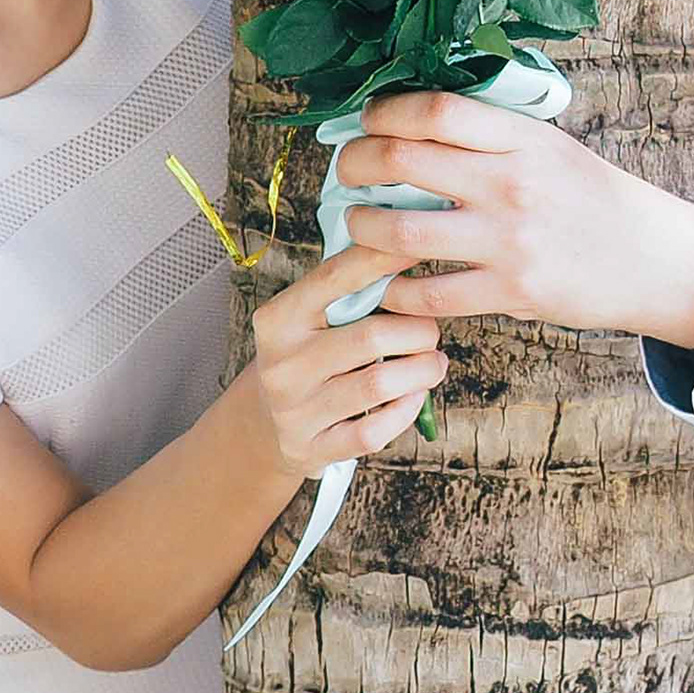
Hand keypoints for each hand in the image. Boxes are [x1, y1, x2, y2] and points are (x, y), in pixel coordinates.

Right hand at [215, 241, 447, 480]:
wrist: (261, 425)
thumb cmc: (305, 357)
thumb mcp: (308, 317)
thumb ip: (347, 287)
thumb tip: (407, 243)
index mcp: (279, 318)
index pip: (336, 277)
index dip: (385, 258)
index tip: (422, 245)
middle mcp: (282, 362)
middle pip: (372, 336)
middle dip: (419, 330)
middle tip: (430, 331)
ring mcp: (293, 410)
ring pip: (379, 384)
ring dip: (422, 371)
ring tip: (432, 362)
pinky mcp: (310, 448)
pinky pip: (375, 430)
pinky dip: (405, 411)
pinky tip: (412, 396)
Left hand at [329, 89, 693, 345]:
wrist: (650, 258)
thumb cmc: (592, 197)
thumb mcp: (551, 146)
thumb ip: (492, 133)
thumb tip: (415, 120)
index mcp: (522, 138)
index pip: (435, 110)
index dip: (384, 112)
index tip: (367, 120)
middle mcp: (511, 183)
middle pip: (402, 161)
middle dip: (356, 164)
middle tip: (346, 171)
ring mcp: (508, 240)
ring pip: (400, 232)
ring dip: (361, 227)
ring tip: (355, 224)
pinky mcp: (510, 291)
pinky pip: (428, 293)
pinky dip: (395, 290)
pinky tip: (388, 284)